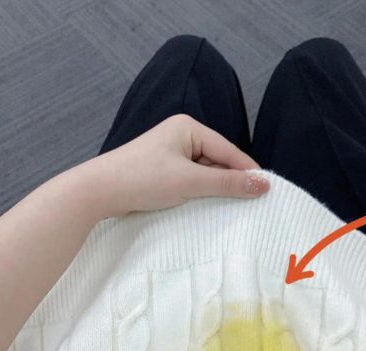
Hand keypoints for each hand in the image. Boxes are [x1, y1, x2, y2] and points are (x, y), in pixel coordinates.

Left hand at [97, 113, 268, 216]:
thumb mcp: (190, 181)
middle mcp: (181, 136)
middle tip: (251, 203)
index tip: (267, 191)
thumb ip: (227, 182)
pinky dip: (200, 192)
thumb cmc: (143, 179)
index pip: (228, 150)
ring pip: (205, 172)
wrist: (98, 191)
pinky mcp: (163, 171)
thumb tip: (263, 184)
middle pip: (218, 160)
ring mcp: (171, 154)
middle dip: (231, 180)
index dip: (247, 171)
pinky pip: (191, 180)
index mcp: (189, 128)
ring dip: (216, 188)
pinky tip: (208, 206)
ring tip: (233, 208)